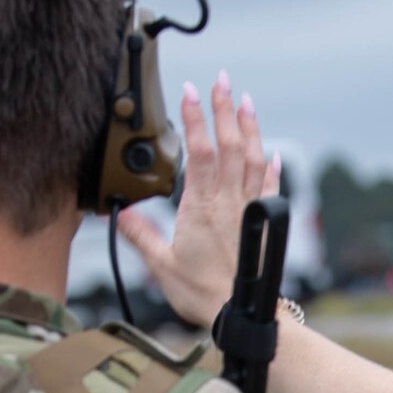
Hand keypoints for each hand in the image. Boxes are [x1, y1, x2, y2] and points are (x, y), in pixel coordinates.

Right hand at [116, 71, 280, 327]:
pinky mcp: (263, 223)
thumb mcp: (161, 266)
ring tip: (247, 102)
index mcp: (201, 208)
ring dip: (251, 129)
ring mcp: (249, 210)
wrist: (241, 312)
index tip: (191, 91)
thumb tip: (118, 215)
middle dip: (225, 110)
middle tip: (223, 81)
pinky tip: (274, 155)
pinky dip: (273, 168)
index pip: (200, 153)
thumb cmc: (202, 293)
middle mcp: (228, 202)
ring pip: (253, 160)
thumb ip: (140, 236)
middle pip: (230, 146)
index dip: (195, 120)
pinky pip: (270, 188)